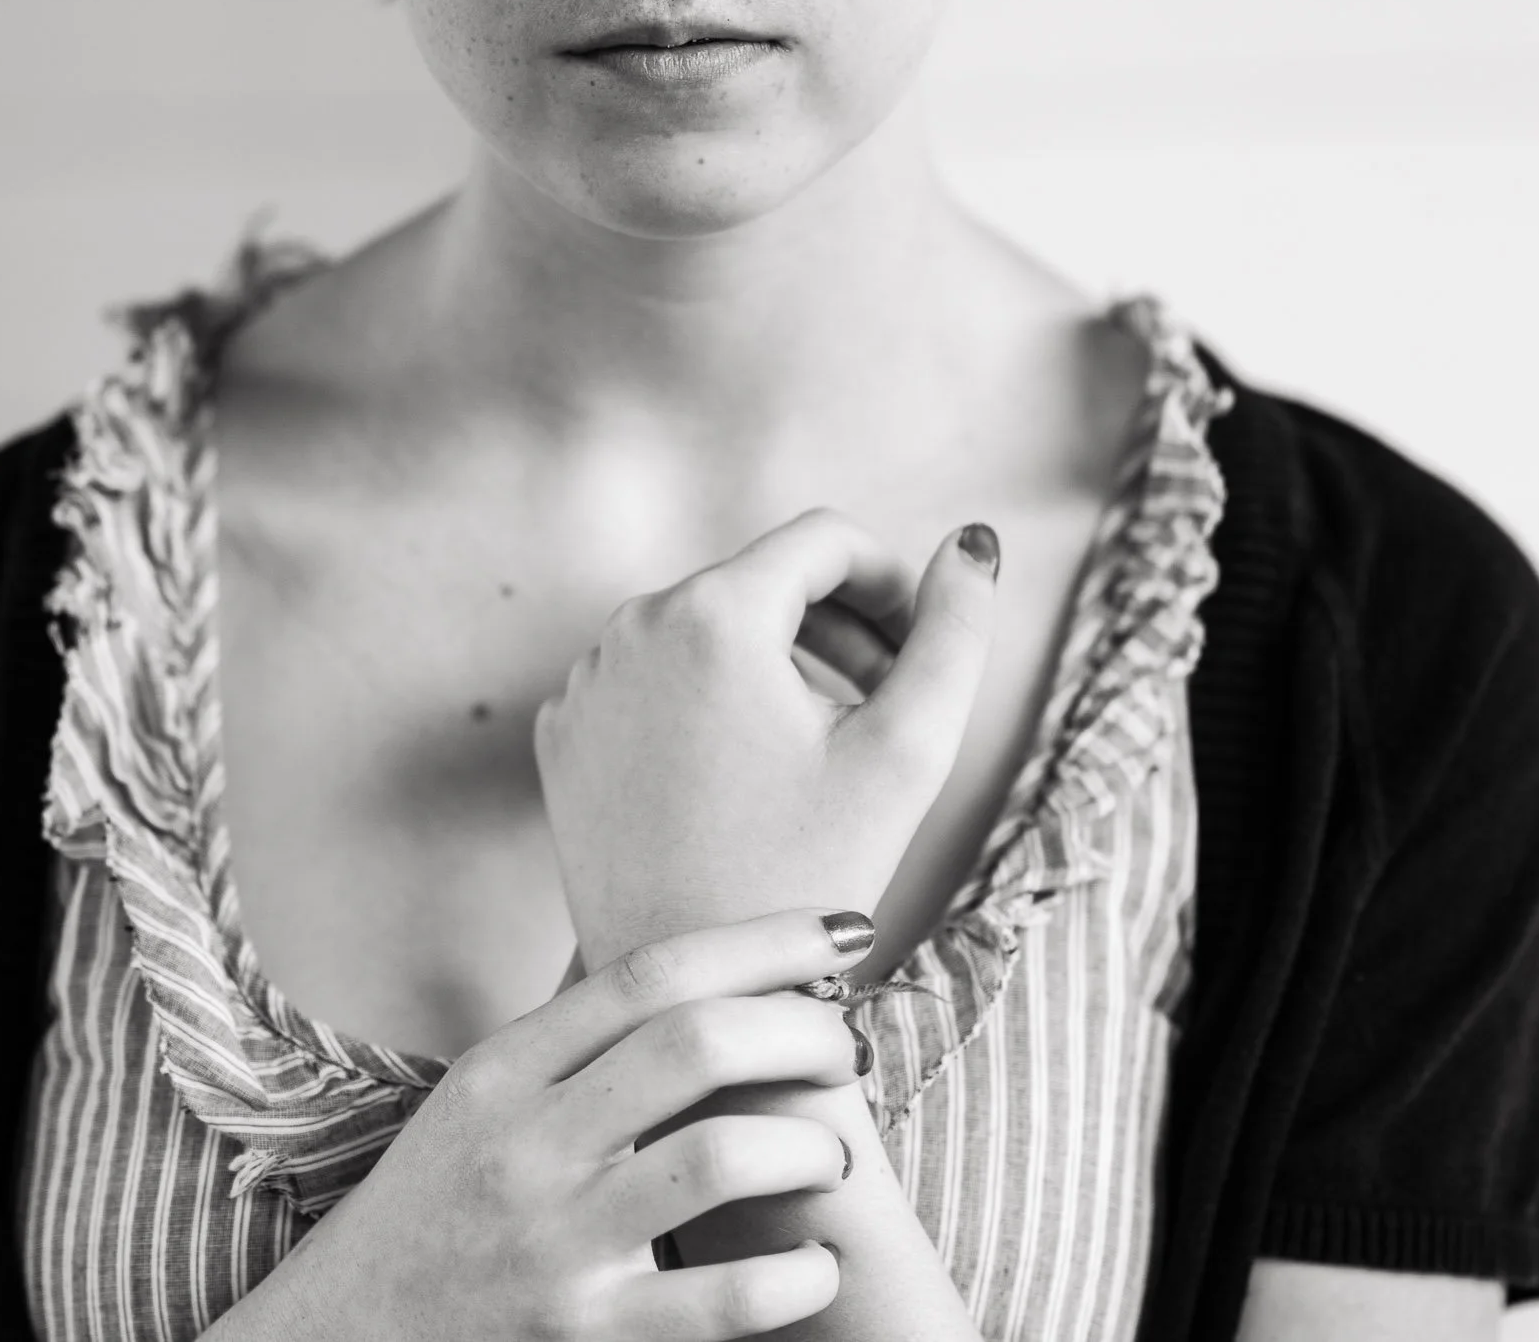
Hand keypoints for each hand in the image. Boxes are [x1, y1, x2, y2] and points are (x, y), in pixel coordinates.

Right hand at [204, 910, 875, 1341]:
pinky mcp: (581, 1338)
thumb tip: (679, 951)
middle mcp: (527, 1142)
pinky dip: (793, 1277)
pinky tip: (814, 1264)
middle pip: (695, 1044)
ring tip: (833, 1154)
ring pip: (717, 1159)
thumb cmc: (437, 1204)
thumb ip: (571, 1027)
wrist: (341, 1341)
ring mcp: (554, 1243)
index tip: (845, 932)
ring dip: (807, 1146)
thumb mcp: (481, 1095)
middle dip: (800, 1033)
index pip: (650, 973)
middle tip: (847, 1049)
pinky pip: (718, 1302)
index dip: (764, 942)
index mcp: (506, 1068)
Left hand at [535, 509, 999, 969]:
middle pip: (760, 581)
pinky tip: (744, 778)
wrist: (694, 998)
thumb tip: (975, 540)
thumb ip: (956, 632)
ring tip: (822, 743)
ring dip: (771, 664)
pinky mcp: (563, 732)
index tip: (918, 651)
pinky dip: (703, 704)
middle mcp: (631, 625)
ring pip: (704, 630)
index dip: (890, 583)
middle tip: (887, 702)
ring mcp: (586, 680)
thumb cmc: (808, 876)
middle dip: (834, 627)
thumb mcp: (908, 751)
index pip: (824, 540)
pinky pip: (648, 680)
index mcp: (714, 612)